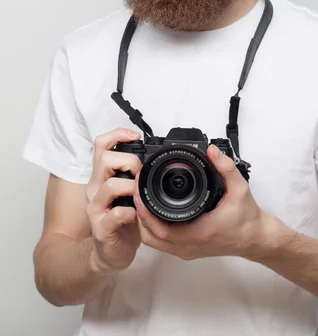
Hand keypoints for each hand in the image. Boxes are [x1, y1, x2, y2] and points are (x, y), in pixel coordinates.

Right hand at [86, 128, 142, 273]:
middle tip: (140, 172)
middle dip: (129, 161)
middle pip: (104, 159)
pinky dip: (129, 213)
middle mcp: (95, 188)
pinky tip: (135, 215)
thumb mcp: (127, 191)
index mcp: (102, 176)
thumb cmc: (122, 219)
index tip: (135, 136)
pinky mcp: (101, 229)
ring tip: (139, 195)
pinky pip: (115, 215)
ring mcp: (96, 209)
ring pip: (109, 186)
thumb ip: (133, 173)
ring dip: (130, 186)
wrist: (109, 253)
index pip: (101, 145)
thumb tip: (151, 155)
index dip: (117, 135)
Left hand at [133, 144, 265, 260]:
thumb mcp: (240, 189)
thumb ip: (226, 168)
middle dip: (139, 214)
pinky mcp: (188, 250)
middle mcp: (190, 245)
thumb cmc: (247, 218)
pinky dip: (153, 230)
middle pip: (150, 236)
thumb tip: (212, 151)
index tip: (139, 192)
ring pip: (154, 242)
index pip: (160, 228)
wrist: (255, 238)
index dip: (144, 211)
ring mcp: (188, 250)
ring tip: (143, 201)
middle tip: (137, 192)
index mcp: (199, 232)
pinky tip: (154, 214)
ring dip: (144, 223)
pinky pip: (162, 244)